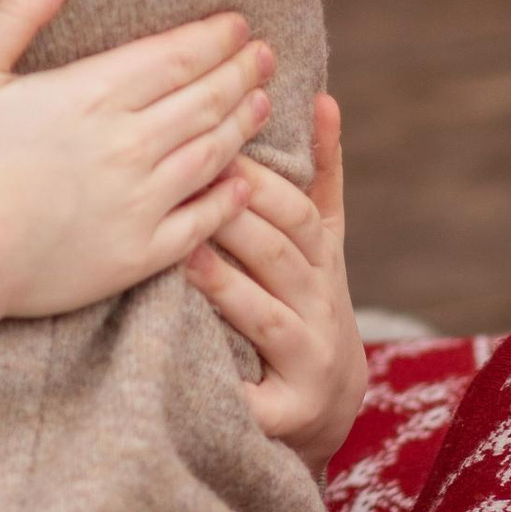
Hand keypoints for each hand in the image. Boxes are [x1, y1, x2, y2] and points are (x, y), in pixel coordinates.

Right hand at [0, 0, 270, 327]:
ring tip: (263, 103)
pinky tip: (241, 182)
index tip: (240, 26)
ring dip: (243, 124)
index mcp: (92, 94)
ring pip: (213, 154)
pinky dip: (228, 197)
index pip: (177, 56)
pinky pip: (201, 222)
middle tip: (264, 56)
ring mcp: (139, 202)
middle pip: (205, 100)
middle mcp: (129, 144)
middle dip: (242, 73)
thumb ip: (15, 10)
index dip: (216, 38)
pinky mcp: (138, 254)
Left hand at [189, 92, 362, 474]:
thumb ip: (321, 176)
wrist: (325, 408)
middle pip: (282, 257)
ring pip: (267, 319)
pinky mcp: (287, 415)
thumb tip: (321, 96)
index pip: (299, 212)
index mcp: (323, 262)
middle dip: (239, 219)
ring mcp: (309, 363)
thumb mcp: (320, 243)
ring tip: (185, 255)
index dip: (266, 181)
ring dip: (228, 287)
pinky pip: (254, 396)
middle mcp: (323, 309)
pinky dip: (230, 384)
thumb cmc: (302, 304)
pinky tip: (186, 360)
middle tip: (191, 186)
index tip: (221, 145)